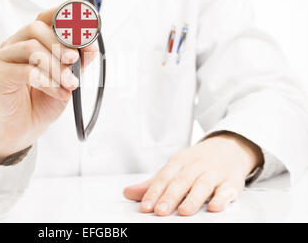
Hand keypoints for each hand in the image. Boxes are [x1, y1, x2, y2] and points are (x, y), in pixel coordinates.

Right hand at [0, 8, 96, 162]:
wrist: (23, 129)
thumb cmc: (42, 101)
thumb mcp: (68, 79)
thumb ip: (78, 62)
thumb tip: (91, 46)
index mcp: (32, 39)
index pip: (45, 17)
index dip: (63, 15)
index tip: (83, 25)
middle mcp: (15, 44)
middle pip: (36, 28)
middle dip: (60, 44)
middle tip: (74, 61)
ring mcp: (4, 57)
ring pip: (31, 48)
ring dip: (56, 66)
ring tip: (70, 84)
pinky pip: (26, 71)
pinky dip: (47, 81)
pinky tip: (57, 92)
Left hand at [123, 133, 263, 215]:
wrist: (229, 147)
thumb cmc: (197, 162)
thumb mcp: (174, 168)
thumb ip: (152, 183)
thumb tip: (128, 193)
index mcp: (179, 162)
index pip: (164, 177)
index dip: (154, 192)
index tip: (145, 206)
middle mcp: (196, 166)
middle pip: (181, 181)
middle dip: (170, 196)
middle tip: (160, 211)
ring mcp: (214, 173)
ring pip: (202, 186)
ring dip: (193, 199)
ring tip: (183, 212)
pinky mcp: (231, 182)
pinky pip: (226, 190)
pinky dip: (221, 198)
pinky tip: (214, 207)